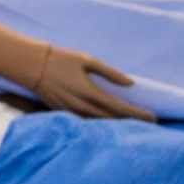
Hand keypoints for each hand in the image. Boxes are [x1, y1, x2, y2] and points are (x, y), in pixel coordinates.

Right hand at [25, 42, 154, 122]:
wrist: (31, 65)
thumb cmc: (60, 59)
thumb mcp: (87, 60)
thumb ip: (110, 73)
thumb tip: (130, 84)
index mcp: (89, 92)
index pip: (119, 108)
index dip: (137, 114)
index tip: (153, 117)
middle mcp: (82, 105)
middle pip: (112, 119)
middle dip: (132, 122)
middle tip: (150, 124)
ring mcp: (72, 111)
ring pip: (100, 123)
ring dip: (117, 125)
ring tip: (133, 124)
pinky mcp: (63, 112)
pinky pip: (87, 121)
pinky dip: (101, 123)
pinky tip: (109, 122)